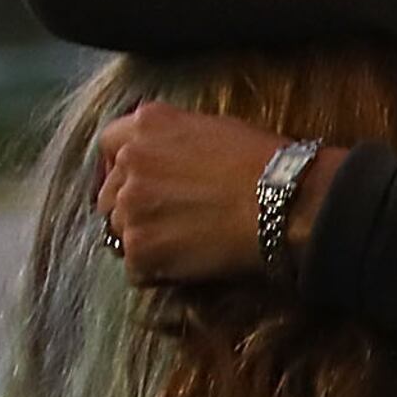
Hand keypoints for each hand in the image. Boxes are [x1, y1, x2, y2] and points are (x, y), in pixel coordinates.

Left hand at [96, 105, 293, 285]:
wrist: (287, 204)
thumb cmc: (268, 166)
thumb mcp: (214, 129)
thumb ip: (175, 141)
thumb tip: (170, 161)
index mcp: (147, 126)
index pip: (110, 145)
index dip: (124, 167)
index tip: (140, 182)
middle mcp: (130, 162)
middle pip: (109, 193)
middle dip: (133, 207)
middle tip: (169, 221)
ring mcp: (130, 206)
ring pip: (120, 230)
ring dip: (145, 239)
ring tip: (184, 246)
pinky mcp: (141, 249)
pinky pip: (137, 267)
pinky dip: (159, 270)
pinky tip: (190, 266)